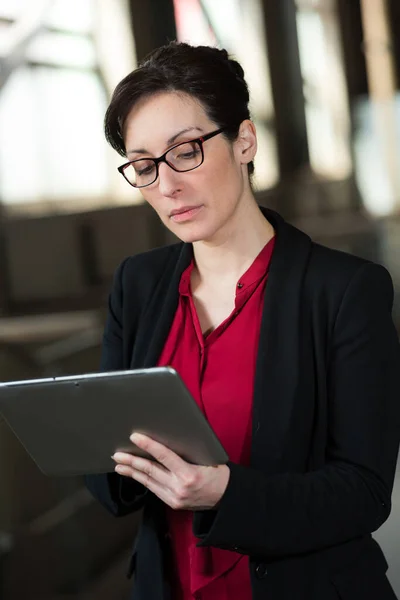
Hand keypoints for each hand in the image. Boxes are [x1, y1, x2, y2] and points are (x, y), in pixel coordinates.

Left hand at [112, 433, 229, 510]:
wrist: (226, 497)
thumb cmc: (217, 472)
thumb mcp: (206, 458)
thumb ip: (186, 452)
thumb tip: (164, 440)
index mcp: (189, 474)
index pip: (164, 456)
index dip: (148, 445)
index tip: (135, 437)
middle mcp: (179, 488)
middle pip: (151, 471)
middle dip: (132, 461)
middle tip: (117, 454)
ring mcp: (175, 498)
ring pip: (148, 482)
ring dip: (132, 472)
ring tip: (119, 465)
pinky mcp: (173, 504)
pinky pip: (154, 489)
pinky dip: (142, 480)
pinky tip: (134, 474)